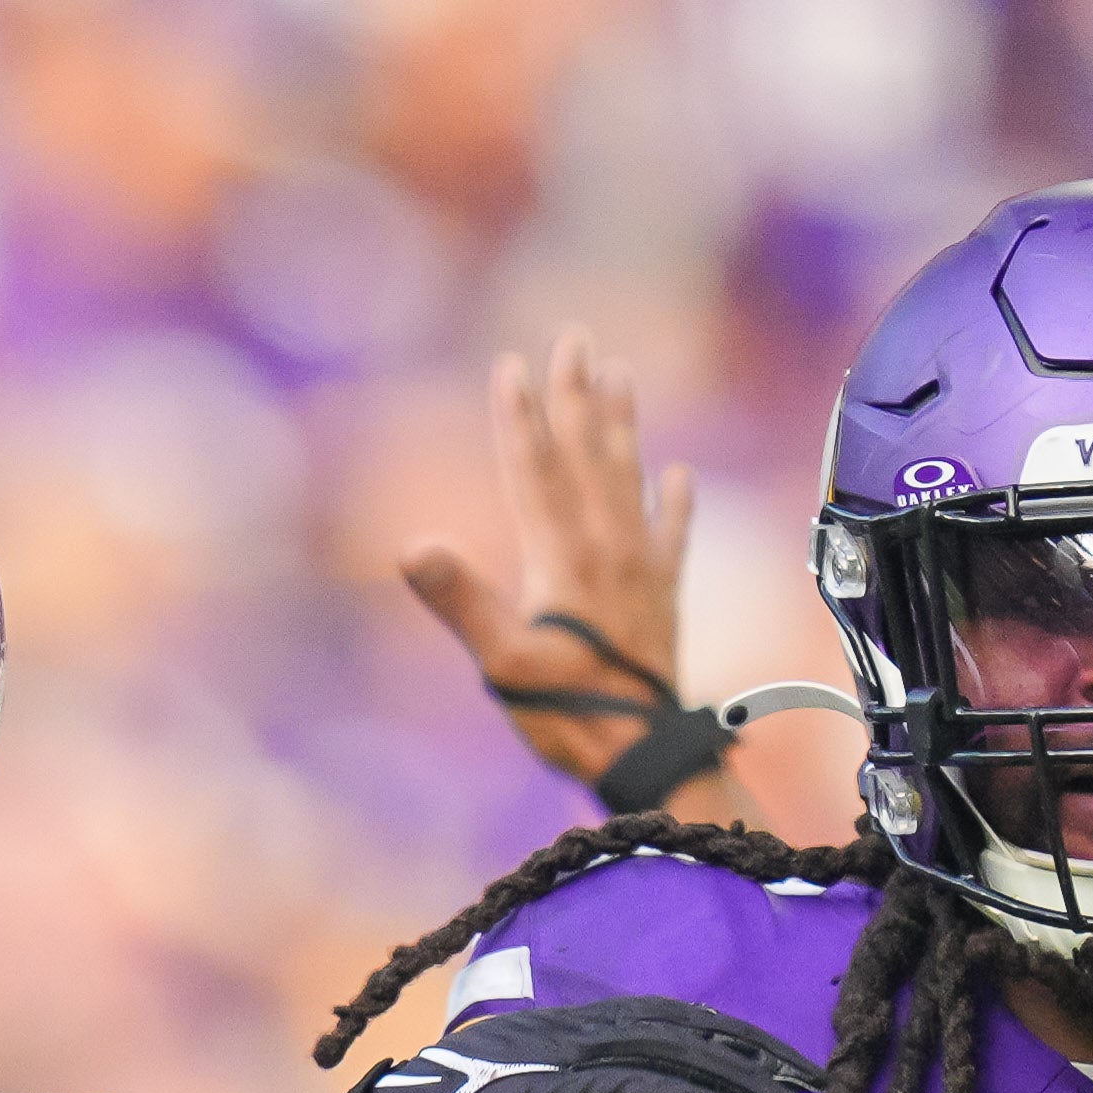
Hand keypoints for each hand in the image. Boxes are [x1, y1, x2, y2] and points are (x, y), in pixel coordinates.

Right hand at [401, 330, 733, 812]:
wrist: (643, 754)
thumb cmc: (567, 713)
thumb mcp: (502, 662)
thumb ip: (461, 601)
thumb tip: (413, 547)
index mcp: (563, 558)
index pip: (535, 471)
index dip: (519, 419)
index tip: (511, 366)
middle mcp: (607, 549)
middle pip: (587, 456)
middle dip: (577, 395)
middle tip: (575, 338)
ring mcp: (641, 570)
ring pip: (629, 478)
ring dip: (622, 425)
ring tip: (621, 374)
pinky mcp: (664, 597)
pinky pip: (672, 536)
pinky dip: (675, 501)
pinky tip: (678, 475)